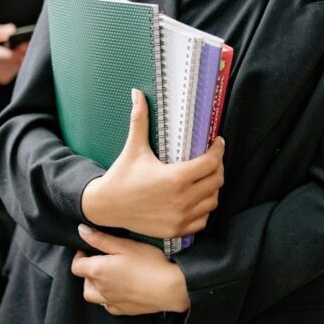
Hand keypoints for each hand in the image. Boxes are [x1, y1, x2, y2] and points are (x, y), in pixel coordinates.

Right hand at [0, 24, 28, 83]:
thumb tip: (12, 29)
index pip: (8, 55)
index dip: (19, 49)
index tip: (25, 43)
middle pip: (16, 61)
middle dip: (22, 52)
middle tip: (25, 45)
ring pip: (17, 66)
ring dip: (20, 58)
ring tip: (17, 50)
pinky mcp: (2, 80)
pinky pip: (16, 71)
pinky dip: (17, 64)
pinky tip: (12, 59)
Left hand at [72, 224, 190, 315]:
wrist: (171, 288)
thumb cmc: (149, 263)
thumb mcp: (124, 245)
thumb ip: (100, 239)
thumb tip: (81, 231)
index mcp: (97, 271)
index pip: (76, 266)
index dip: (80, 256)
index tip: (91, 249)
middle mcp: (100, 289)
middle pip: (84, 280)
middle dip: (88, 270)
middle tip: (103, 260)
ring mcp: (111, 302)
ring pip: (93, 296)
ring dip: (95, 286)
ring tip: (109, 276)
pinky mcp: (123, 310)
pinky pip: (108, 305)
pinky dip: (108, 298)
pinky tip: (120, 289)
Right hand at [81, 89, 224, 239]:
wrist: (105, 206)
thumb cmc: (121, 176)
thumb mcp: (133, 147)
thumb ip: (140, 119)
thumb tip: (137, 93)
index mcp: (175, 178)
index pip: (211, 163)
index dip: (218, 150)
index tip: (217, 142)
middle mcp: (181, 200)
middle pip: (216, 181)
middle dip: (217, 167)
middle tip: (211, 159)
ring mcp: (180, 217)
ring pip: (212, 201)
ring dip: (212, 188)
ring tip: (204, 177)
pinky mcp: (176, 230)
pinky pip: (203, 220)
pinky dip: (203, 208)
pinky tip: (196, 198)